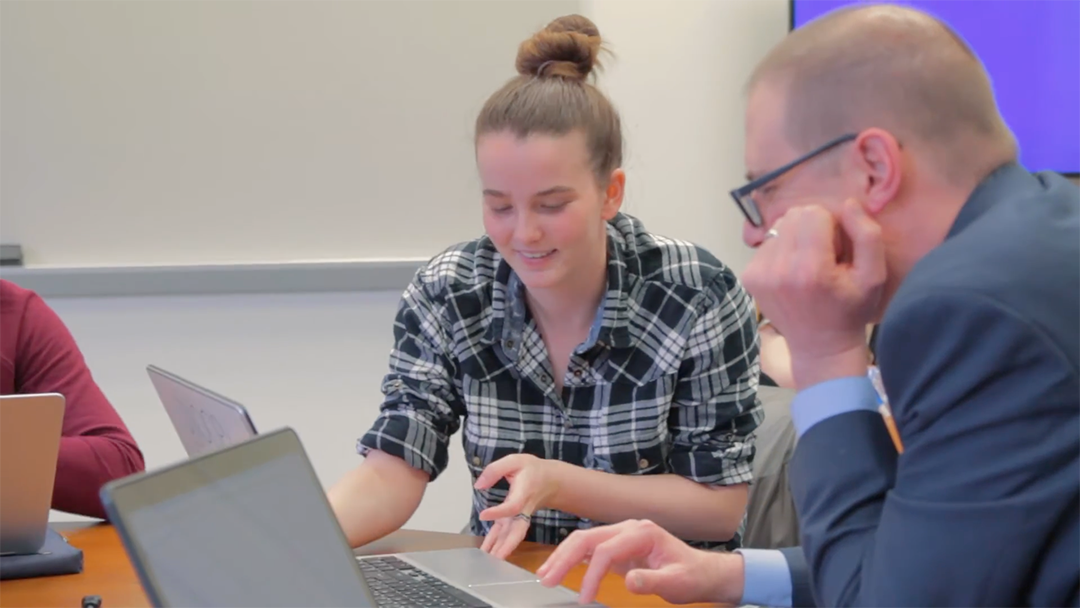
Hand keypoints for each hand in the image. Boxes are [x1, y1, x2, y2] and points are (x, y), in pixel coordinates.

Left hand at [474, 454, 561, 558]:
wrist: (551, 480)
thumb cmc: (532, 469)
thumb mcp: (514, 461)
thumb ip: (495, 470)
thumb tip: (479, 485)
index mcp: (524, 492)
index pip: (513, 506)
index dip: (499, 512)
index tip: (484, 515)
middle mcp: (523, 509)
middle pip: (518, 530)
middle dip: (507, 545)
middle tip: (494, 558)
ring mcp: (521, 517)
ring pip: (512, 536)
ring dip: (500, 549)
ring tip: (486, 561)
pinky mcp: (516, 520)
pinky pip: (507, 534)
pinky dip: (498, 544)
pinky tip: (488, 553)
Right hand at [535, 520, 743, 604]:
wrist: (701, 572)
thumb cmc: (691, 575)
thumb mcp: (676, 582)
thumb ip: (652, 581)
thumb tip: (630, 581)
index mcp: (642, 532)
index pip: (607, 550)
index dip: (592, 574)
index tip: (584, 598)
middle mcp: (628, 528)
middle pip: (588, 538)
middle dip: (564, 558)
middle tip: (546, 579)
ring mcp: (622, 535)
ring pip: (584, 541)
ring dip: (563, 556)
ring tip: (545, 574)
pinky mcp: (618, 546)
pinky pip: (590, 549)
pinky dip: (572, 558)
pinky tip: (558, 567)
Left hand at [742, 199, 885, 387]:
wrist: (819, 347)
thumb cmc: (850, 309)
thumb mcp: (874, 275)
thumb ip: (867, 235)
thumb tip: (847, 204)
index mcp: (810, 268)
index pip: (815, 212)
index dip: (832, 224)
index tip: (838, 248)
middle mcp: (779, 269)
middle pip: (794, 215)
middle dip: (813, 227)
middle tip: (825, 255)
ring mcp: (759, 273)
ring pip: (779, 227)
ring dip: (796, 238)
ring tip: (809, 264)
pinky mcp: (749, 277)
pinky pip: (767, 243)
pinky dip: (781, 250)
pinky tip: (793, 272)